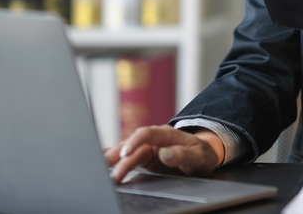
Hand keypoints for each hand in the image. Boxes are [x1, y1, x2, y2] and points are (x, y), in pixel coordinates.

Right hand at [104, 125, 223, 182]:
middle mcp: (154, 140)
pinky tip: (101, 160)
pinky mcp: (144, 158)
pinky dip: (115, 159)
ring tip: (99, 167)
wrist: (202, 155)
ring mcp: (148, 149)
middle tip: (105, 168)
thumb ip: (182, 155)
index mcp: (166, 135)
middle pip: (132, 145)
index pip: (147, 134)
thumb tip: (164, 153)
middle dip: (118, 156)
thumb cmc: (201, 154)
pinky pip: (128, 158)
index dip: (135, 142)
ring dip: (113, 160)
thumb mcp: (198, 157)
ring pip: (127, 152)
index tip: (125, 154)